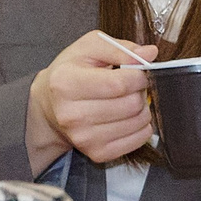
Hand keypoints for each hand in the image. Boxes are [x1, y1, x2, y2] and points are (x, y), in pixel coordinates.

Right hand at [26, 31, 156, 173]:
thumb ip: (120, 48)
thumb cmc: (71, 72)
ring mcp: (84, 138)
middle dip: (140, 91)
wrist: (50, 105)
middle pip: (131, 104)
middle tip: (131, 86)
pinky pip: (139, 139)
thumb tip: (149, 53)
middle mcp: (71, 115)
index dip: (138, 75)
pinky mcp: (97, 153)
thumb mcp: (89, 47)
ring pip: (139, 122)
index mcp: (66, 83)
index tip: (136, 72)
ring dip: (142, 108)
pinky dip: (141, 126)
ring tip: (127, 100)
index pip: (120, 83)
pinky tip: (127, 116)